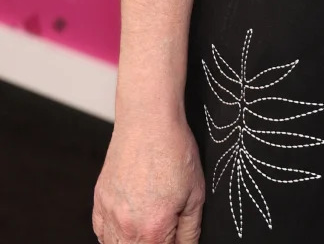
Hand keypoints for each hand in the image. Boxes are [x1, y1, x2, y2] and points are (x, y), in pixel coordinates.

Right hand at [92, 114, 204, 243]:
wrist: (148, 120)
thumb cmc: (174, 151)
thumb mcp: (196, 194)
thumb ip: (190, 231)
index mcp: (153, 231)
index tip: (175, 237)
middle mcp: (127, 228)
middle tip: (164, 229)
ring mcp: (109, 215)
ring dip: (131, 243)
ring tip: (147, 227)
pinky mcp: (99, 201)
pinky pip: (100, 232)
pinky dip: (112, 236)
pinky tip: (127, 227)